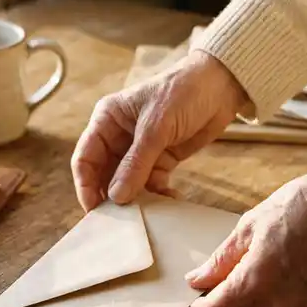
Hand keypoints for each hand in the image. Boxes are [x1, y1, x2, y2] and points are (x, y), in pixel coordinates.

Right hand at [71, 51, 247, 210]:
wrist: (221, 85)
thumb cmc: (182, 92)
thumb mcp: (156, 127)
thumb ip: (135, 164)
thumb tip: (116, 197)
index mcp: (107, 120)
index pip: (85, 158)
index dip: (85, 185)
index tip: (94, 210)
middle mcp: (119, 135)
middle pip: (104, 174)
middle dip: (110, 197)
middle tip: (118, 221)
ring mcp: (141, 149)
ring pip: (128, 182)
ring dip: (136, 198)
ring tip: (145, 214)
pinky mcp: (162, 158)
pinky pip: (152, 183)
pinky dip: (158, 195)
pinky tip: (169, 200)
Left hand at [186, 171, 306, 306]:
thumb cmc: (299, 208)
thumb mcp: (249, 227)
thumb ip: (222, 260)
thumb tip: (198, 279)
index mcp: (255, 283)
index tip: (199, 300)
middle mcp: (279, 304)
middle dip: (229, 305)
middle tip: (225, 282)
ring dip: (258, 301)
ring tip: (262, 269)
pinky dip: (287, 298)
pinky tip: (290, 273)